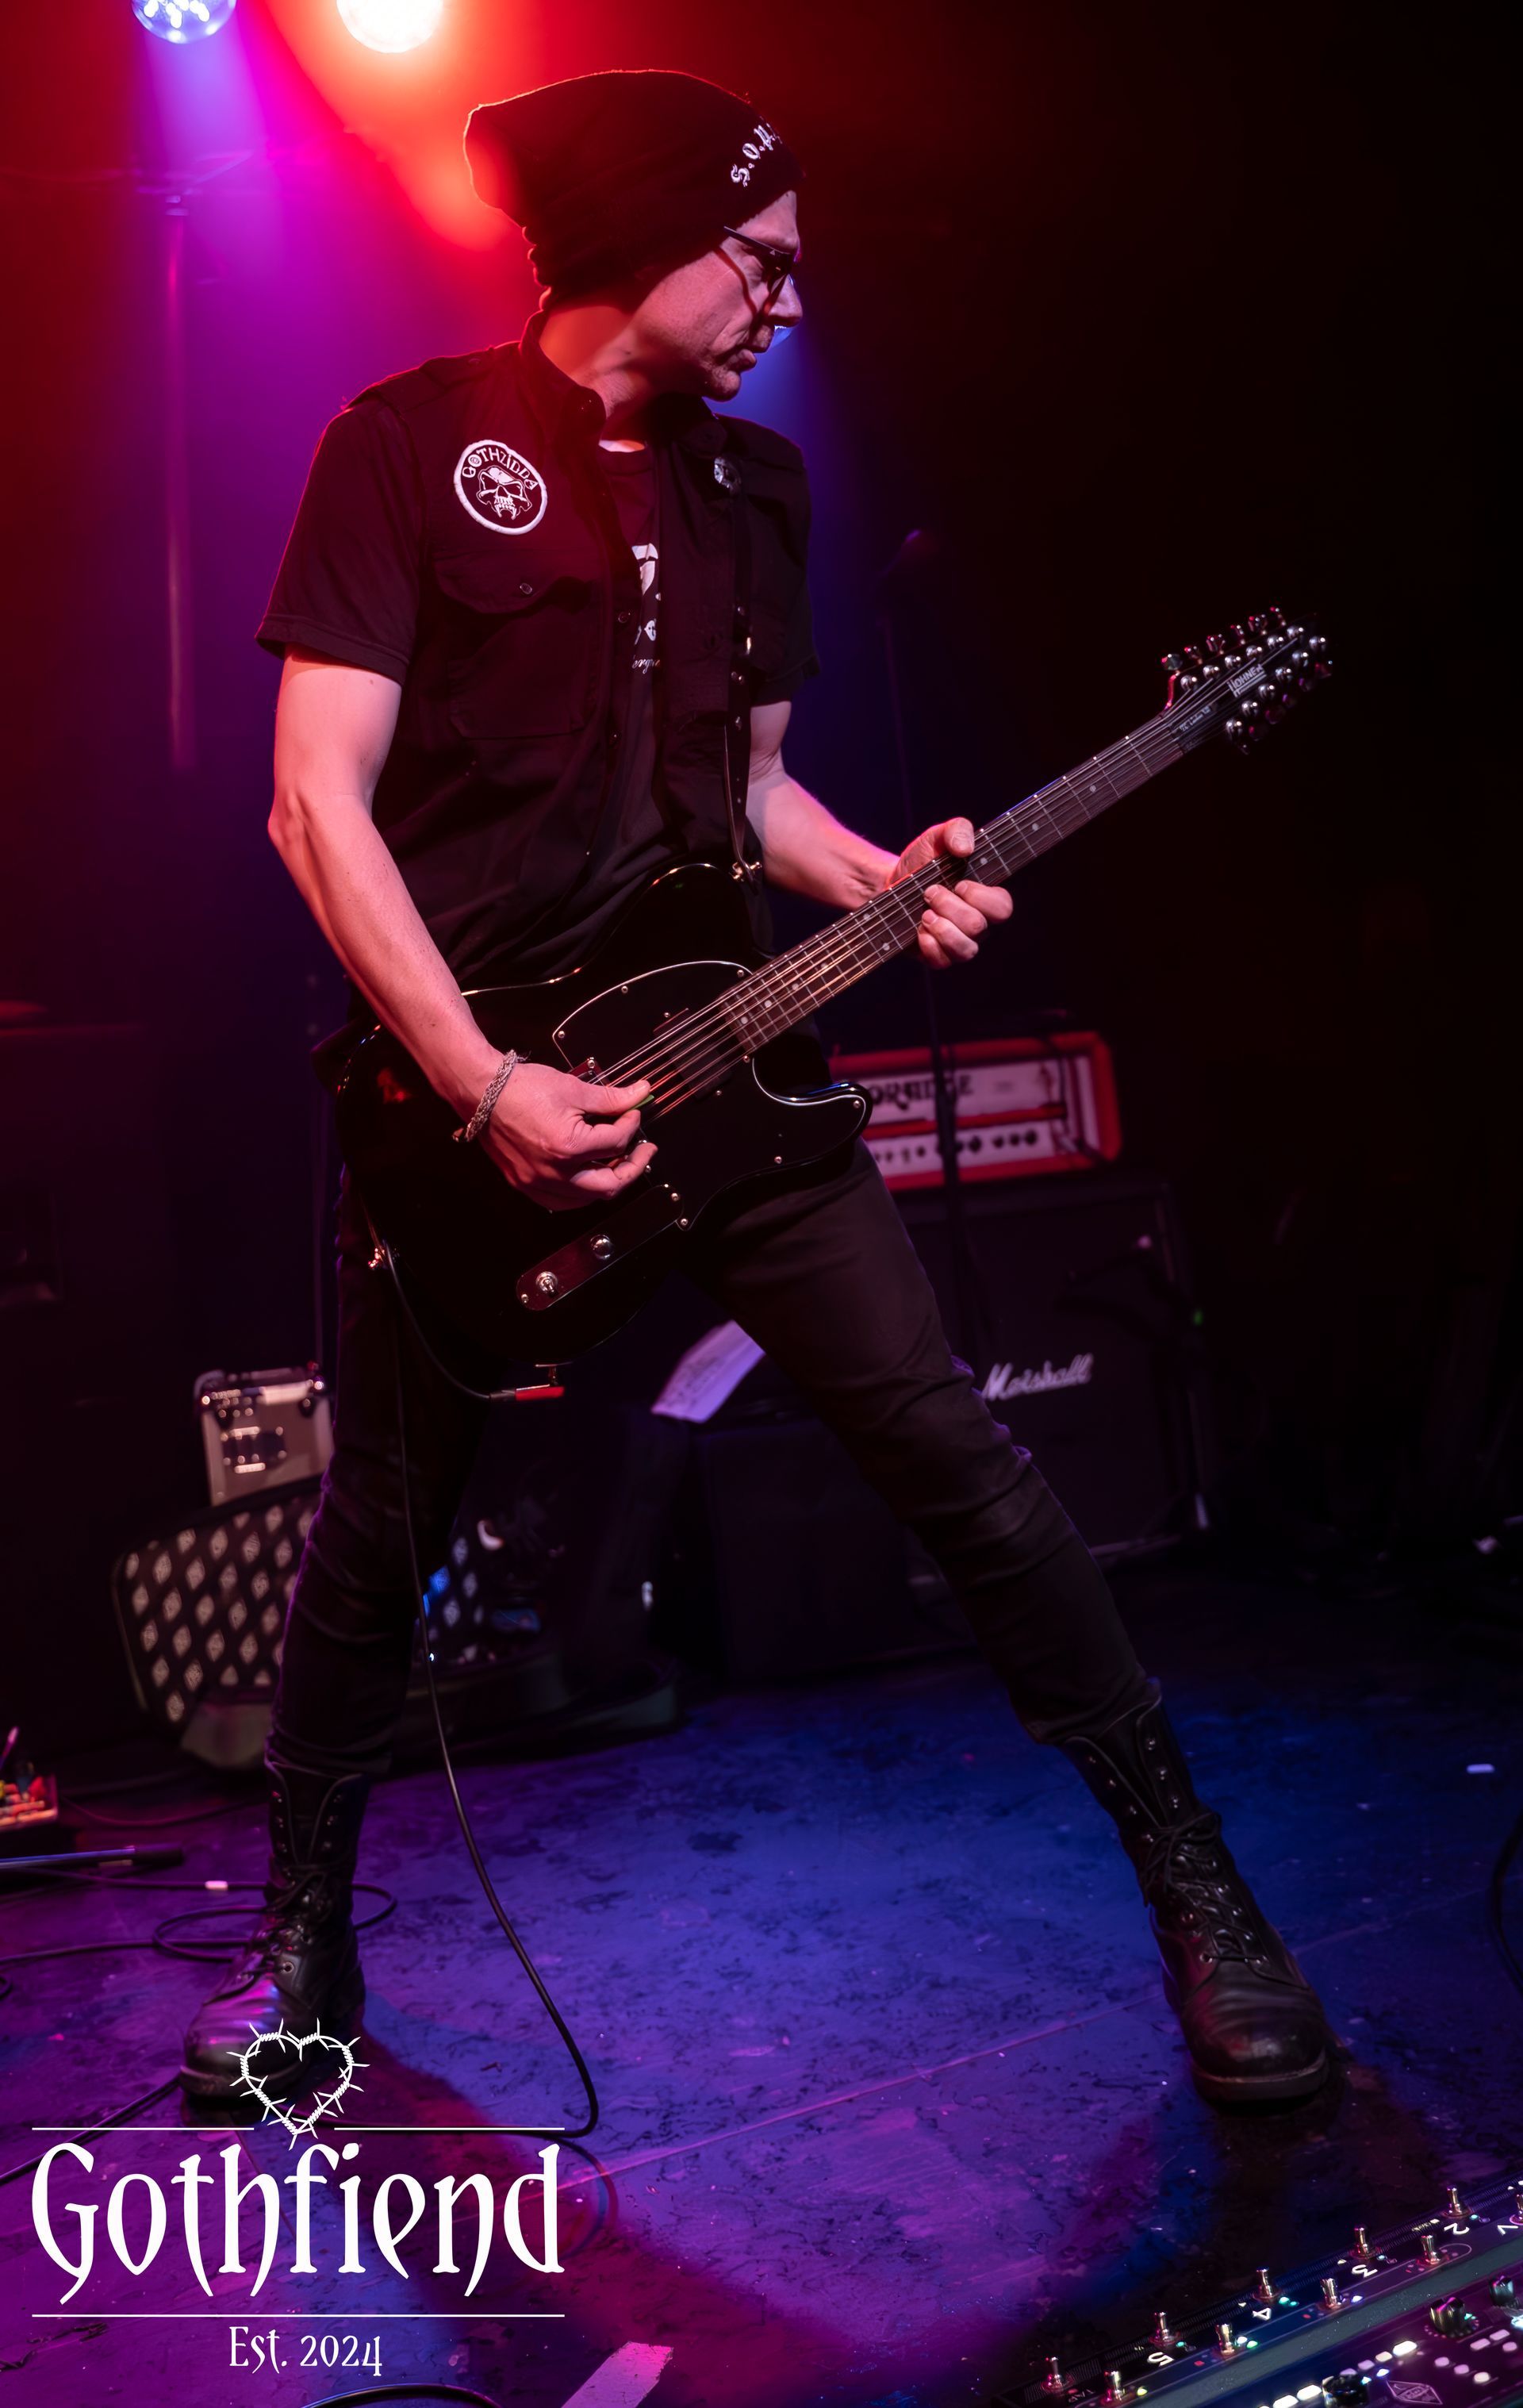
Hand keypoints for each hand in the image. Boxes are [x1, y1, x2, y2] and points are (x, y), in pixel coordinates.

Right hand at [479, 1061, 656, 1209]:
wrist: (481, 1091)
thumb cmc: (521, 1087)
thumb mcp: (573, 1088)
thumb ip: (611, 1098)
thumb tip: (639, 1094)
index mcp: (569, 1147)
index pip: (617, 1143)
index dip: (632, 1125)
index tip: (633, 1113)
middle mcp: (554, 1172)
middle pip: (610, 1185)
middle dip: (633, 1167)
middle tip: (642, 1151)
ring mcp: (537, 1182)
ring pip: (586, 1199)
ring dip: (607, 1183)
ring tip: (616, 1162)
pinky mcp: (524, 1183)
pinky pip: (560, 1202)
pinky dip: (580, 1192)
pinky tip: (587, 1176)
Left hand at [889, 818, 1012, 967]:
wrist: (889, 883)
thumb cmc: (922, 861)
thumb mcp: (937, 837)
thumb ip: (957, 830)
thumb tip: (965, 848)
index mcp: (985, 898)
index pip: (1002, 908)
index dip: (980, 897)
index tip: (959, 883)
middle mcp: (977, 924)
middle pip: (978, 927)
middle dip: (950, 906)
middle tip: (930, 893)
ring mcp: (959, 942)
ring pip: (966, 950)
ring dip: (942, 928)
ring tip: (924, 913)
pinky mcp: (938, 956)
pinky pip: (942, 962)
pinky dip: (929, 945)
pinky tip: (918, 930)